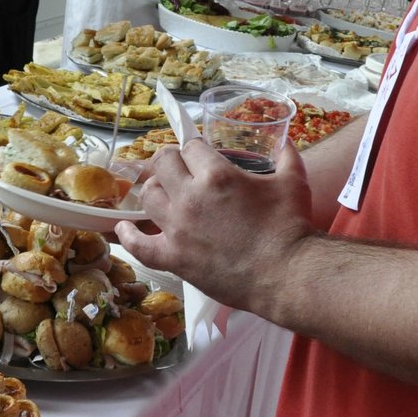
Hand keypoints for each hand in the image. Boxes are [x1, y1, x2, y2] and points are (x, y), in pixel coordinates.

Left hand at [114, 139, 315, 311]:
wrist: (286, 274)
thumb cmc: (290, 226)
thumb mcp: (293, 182)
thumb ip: (287, 157)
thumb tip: (286, 142)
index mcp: (216, 175)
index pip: (190, 147)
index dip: (195, 148)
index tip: (200, 154)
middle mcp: (190, 198)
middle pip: (162, 164)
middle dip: (170, 161)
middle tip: (180, 168)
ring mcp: (178, 230)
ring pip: (149, 197)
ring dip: (155, 190)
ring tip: (165, 192)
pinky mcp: (174, 258)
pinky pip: (140, 246)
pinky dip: (129, 236)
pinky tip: (124, 228)